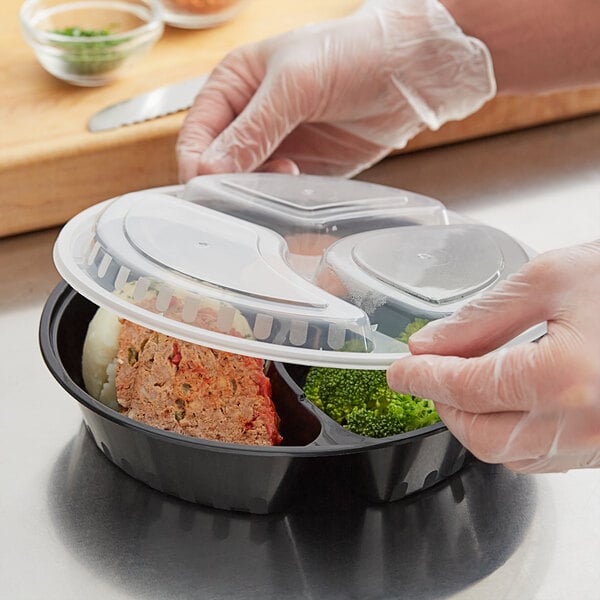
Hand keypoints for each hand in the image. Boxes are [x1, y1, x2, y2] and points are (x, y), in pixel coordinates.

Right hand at [177, 0, 494, 181]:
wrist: (411, 72)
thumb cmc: (353, 54)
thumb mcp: (295, 84)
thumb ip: (252, 128)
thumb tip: (209, 169)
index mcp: (233, 87)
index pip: (196, 136)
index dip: (197, 166)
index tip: (206, 191)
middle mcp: (249, 119)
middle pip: (217, 167)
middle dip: (224, 186)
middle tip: (242, 199)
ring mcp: (276, 147)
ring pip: (245, 185)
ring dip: (253, 195)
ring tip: (282, 182)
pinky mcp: (303, 169)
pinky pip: (277, 194)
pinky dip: (278, 200)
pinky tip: (294, 189)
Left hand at [387, 241, 599, 473]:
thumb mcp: (552, 278)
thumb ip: (483, 316)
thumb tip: (431, 343)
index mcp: (565, 377)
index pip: (466, 388)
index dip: (423, 378)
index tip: (400, 369)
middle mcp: (583, 423)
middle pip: (481, 435)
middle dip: (444, 405)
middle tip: (426, 375)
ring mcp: (599, 443)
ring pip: (509, 454)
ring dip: (473, 421)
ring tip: (461, 384)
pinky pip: (542, 456)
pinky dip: (509, 433)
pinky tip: (503, 403)